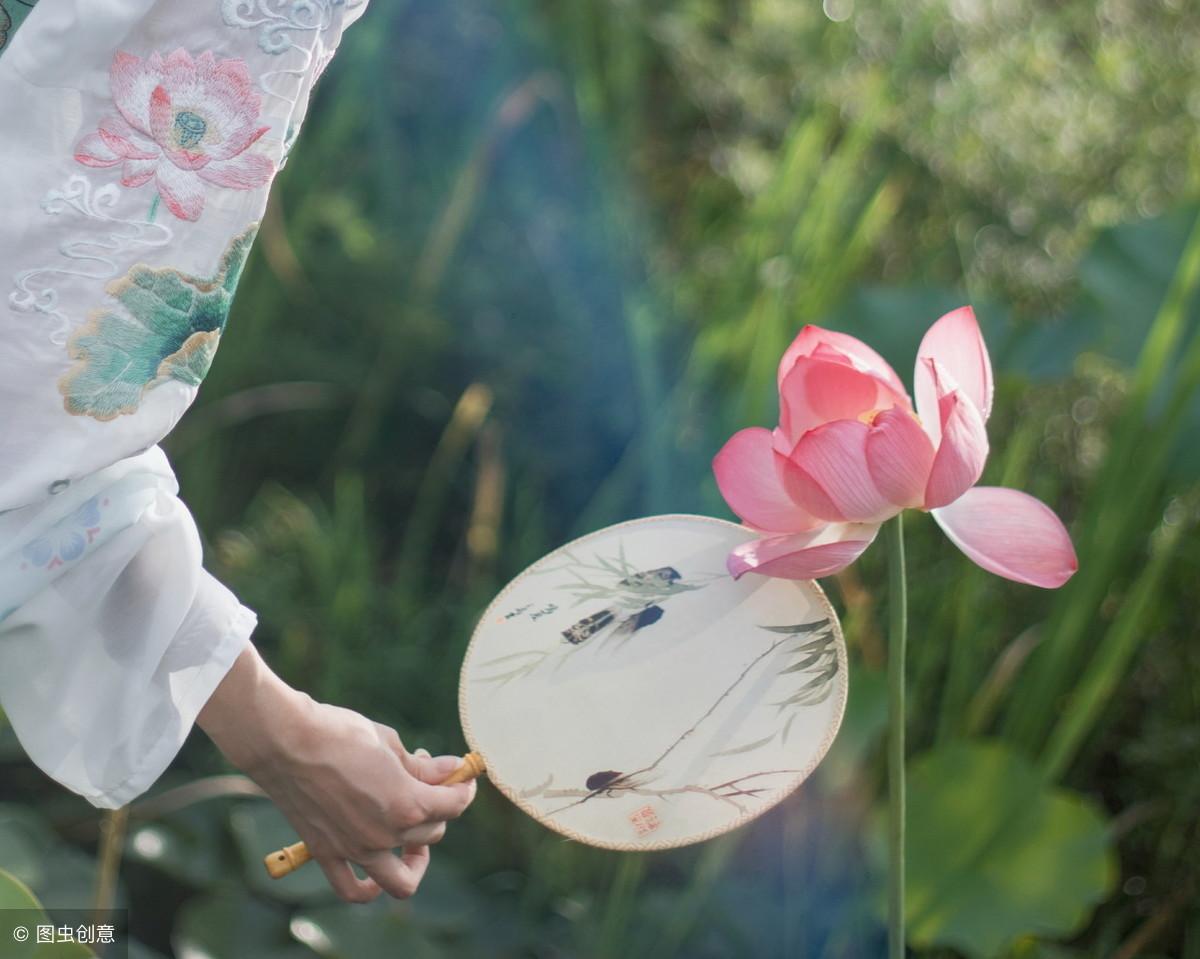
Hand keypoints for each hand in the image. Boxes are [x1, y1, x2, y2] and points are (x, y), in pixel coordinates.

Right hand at [197, 645, 475, 901]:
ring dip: (416, 860)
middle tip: (424, 779)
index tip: (462, 777)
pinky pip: (353, 889)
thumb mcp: (390, 742)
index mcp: (407, 805)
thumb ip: (422, 766)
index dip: (463, 788)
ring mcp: (355, 850)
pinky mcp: (327, 853)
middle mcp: (385, 835)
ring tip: (414, 836)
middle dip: (437, 806)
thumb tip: (450, 770)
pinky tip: (378, 874)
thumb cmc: (340, 732)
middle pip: (431, 833)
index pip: (453, 805)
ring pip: (402, 878)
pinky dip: (369, 889)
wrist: (286, 741)